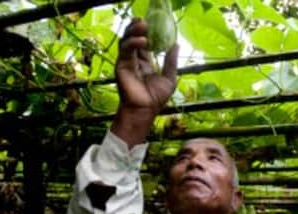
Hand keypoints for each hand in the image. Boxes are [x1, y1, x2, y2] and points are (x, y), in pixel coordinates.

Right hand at [112, 18, 178, 146]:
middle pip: (133, 38)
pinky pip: (125, 50)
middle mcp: (134, 61)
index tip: (153, 23)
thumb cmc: (156, 98)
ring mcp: (126, 62)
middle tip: (144, 20)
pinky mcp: (121, 66)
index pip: (144, 43)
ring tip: (143, 24)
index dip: (147, 33)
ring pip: (126, 41)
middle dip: (137, 27)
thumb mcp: (169, 77)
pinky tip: (142, 40)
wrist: (145, 110)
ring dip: (133, 31)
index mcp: (145, 63)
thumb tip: (176, 44)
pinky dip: (133, 43)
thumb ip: (171, 61)